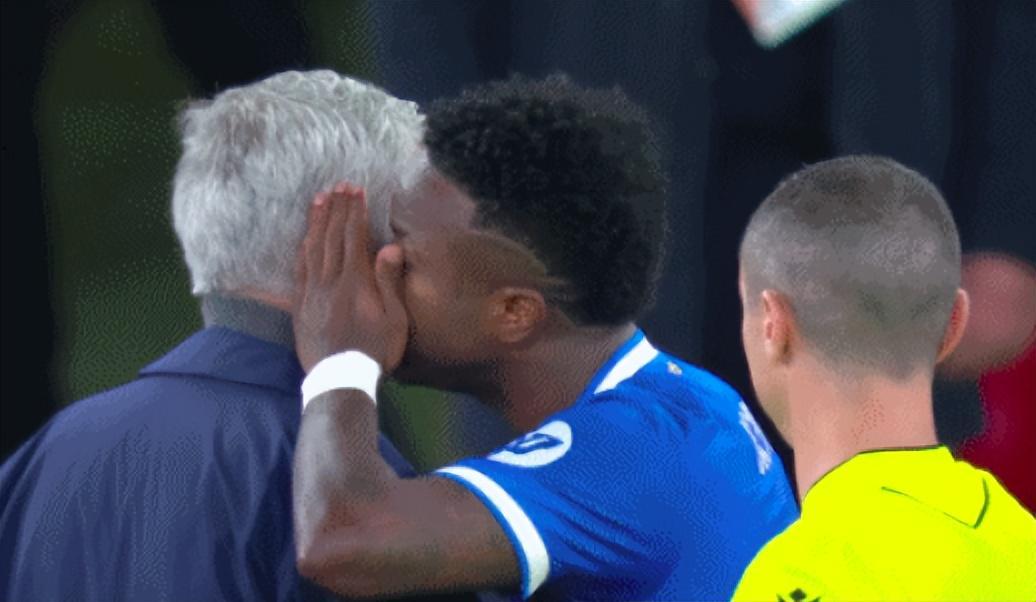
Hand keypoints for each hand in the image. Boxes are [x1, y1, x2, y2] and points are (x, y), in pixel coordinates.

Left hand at [292, 183, 408, 372]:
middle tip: (339, 186)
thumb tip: (390, 247)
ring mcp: (311, 292)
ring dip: (317, 221)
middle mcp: (330, 281)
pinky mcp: (300, 305)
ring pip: (312, 248)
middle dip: (337, 209)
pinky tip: (305, 237)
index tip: (356, 190)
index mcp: (355, 282)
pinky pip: (299, 268)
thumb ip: (388, 281)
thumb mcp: (394, 319)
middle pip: (332, 237)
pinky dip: (303, 248)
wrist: (340, 380)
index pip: (354, 237)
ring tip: (319, 199)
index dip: (355, 212)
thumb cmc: (375, 351)